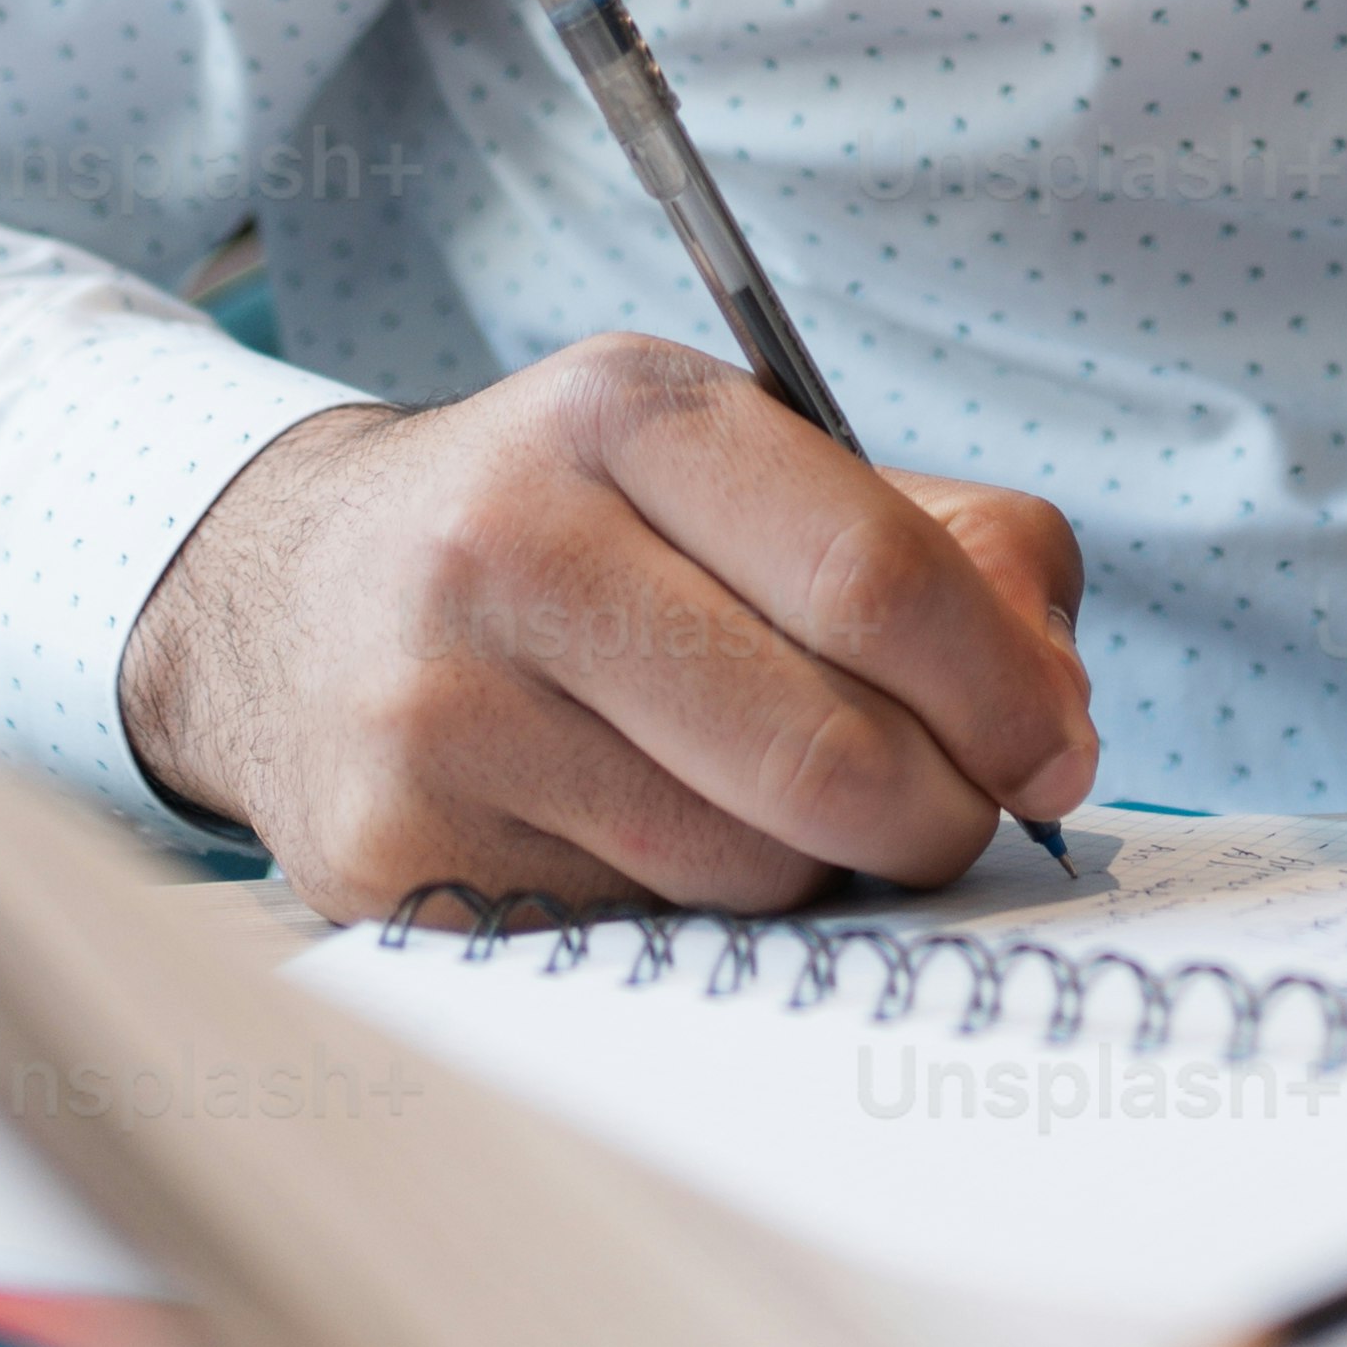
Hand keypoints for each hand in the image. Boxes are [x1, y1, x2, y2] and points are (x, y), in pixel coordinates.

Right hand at [116, 337, 1095, 915]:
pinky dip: (687, 916)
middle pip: (825, 751)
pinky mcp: (389, 846)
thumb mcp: (752, 473)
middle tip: (947, 820)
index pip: (875, 578)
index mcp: (626, 412)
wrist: (287, 597)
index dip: (1002, 695)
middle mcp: (510, 540)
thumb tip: (1060, 720)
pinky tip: (641, 841)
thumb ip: (954, 553)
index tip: (1053, 756)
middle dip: (935, 814)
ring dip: (810, 871)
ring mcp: (434, 702)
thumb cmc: (582, 538)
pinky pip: (636, 935)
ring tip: (769, 807)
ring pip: (742, 867)